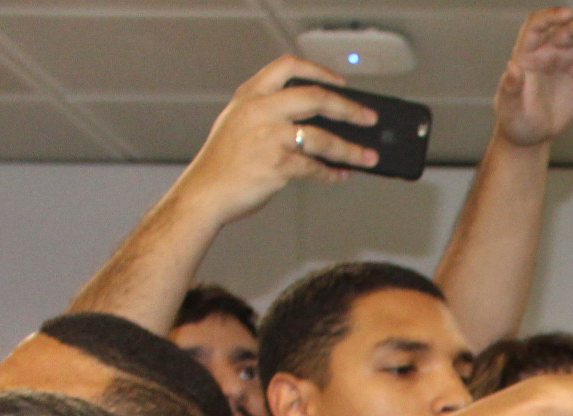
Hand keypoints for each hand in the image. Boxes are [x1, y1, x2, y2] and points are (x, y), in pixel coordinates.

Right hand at [177, 57, 382, 222]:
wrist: (204, 193)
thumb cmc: (222, 163)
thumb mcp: (237, 122)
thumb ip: (268, 112)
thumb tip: (315, 121)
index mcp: (251, 95)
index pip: (288, 66)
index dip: (319, 70)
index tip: (340, 82)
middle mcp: (261, 110)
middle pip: (316, 97)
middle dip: (349, 108)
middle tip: (368, 118)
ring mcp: (270, 136)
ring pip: (323, 138)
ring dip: (351, 149)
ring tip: (368, 156)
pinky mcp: (278, 164)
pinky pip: (315, 168)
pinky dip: (331, 173)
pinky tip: (340, 175)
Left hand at [492, 8, 572, 147]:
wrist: (532, 132)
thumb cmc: (516, 119)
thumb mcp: (510, 108)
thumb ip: (510, 87)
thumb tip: (512, 67)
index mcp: (528, 52)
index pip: (538, 25)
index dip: (552, 16)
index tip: (569, 14)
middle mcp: (548, 49)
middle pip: (570, 29)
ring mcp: (566, 56)